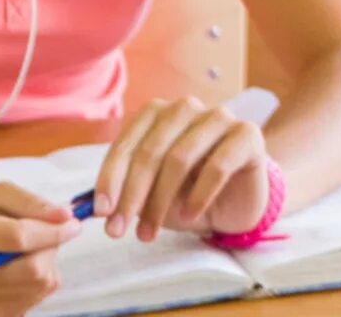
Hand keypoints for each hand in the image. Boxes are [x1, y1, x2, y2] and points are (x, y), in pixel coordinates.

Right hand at [0, 182, 80, 315]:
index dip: (53, 231)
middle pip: (31, 270)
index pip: (17, 237)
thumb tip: (65, 217)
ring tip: (28, 254)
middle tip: (47, 236)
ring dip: (45, 267)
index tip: (73, 224)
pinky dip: (35, 285)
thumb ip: (30, 202)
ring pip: (36, 288)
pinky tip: (18, 272)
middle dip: (50, 249)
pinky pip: (29, 303)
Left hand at [92, 96, 271, 243]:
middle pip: (151, 150)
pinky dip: (199, 195)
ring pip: (180, 157)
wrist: (236, 200)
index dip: (111, 177)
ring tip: (148, 233)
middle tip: (118, 229)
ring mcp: (220, 118)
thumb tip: (92, 208)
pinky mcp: (248, 135)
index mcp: (158, 114)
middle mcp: (186, 109)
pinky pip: (218, 165)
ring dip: (160, 201)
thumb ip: (124, 193)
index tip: (101, 212)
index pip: (128, 142)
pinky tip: (189, 216)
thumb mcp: (150, 194)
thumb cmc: (187, 193)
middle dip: (131, 194)